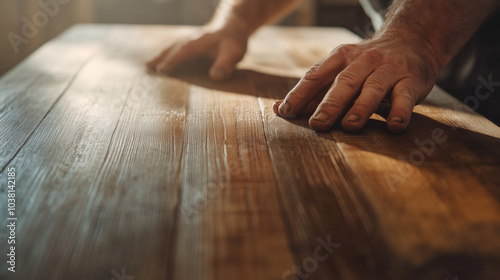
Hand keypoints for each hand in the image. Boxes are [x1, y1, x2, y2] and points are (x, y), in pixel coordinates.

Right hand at [147, 24, 247, 80]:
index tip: (161, 69)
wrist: (233, 27)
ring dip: (160, 56)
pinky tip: (161, 62)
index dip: (173, 60)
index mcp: (199, 42)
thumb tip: (215, 77)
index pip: (183, 51)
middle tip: (147, 67)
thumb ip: (225, 64)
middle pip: (172, 48)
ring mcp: (189, 41)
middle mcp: (191, 40)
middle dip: (159, 57)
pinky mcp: (190, 45)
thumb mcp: (233, 52)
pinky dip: (166, 55)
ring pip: (171, 48)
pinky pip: (175, 49)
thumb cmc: (233, 41)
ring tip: (148, 66)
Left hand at [273, 34, 439, 132]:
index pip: (316, 75)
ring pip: (373, 88)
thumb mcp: (340, 70)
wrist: (412, 40)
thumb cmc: (366, 65)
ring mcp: (388, 69)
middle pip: (344, 82)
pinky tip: (393, 126)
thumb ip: (313, 92)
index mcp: (340, 57)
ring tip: (350, 126)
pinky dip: (400, 111)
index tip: (285, 112)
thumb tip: (278, 109)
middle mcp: (363, 61)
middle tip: (317, 124)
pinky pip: (405, 96)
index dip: (300, 94)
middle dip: (329, 104)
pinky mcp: (411, 80)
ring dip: (361, 107)